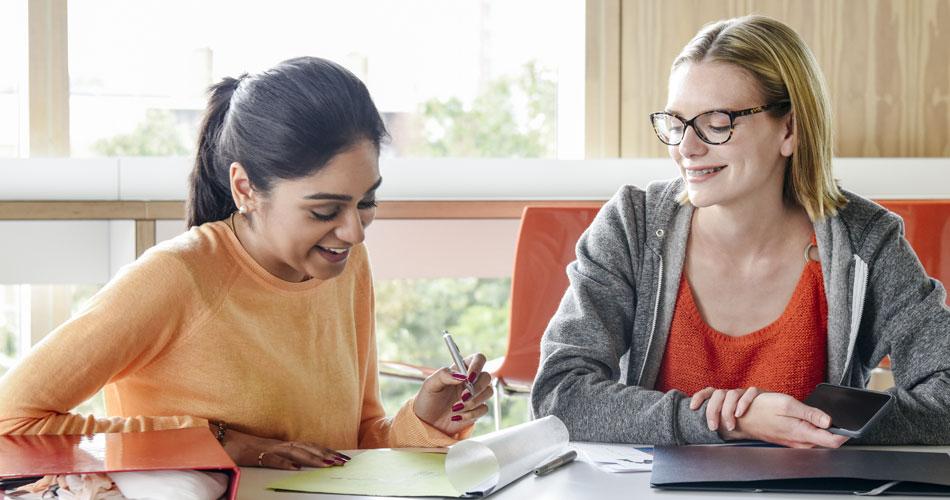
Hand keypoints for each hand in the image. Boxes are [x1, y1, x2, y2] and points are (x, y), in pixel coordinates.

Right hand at [218, 427, 349, 469]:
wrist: (219, 440)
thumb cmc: (241, 448)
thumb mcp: (265, 452)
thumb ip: (280, 457)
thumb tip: (296, 466)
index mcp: (281, 443)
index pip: (308, 445)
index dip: (324, 450)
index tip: (340, 456)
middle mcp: (277, 443)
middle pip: (306, 447)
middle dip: (325, 454)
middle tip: (341, 461)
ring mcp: (267, 448)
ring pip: (293, 452)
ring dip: (311, 458)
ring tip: (326, 465)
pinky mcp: (254, 455)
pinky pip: (271, 460)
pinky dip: (283, 464)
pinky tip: (294, 469)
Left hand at [413, 353, 492, 434]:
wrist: (428, 423)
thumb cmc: (428, 400)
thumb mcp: (430, 385)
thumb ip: (444, 375)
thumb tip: (461, 376)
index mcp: (461, 370)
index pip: (478, 359)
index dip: (477, 366)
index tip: (468, 378)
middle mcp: (471, 381)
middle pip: (486, 377)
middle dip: (476, 388)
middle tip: (463, 397)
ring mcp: (476, 395)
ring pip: (488, 392)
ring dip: (473, 402)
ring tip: (455, 409)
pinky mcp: (478, 409)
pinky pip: (484, 408)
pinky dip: (471, 414)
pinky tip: (457, 417)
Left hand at [690, 386, 761, 431]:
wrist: (772, 420)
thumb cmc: (747, 424)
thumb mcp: (730, 425)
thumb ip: (719, 425)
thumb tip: (702, 434)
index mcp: (724, 398)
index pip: (708, 392)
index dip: (699, 397)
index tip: (692, 408)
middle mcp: (732, 393)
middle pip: (718, 394)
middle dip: (713, 411)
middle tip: (713, 427)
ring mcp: (744, 392)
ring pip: (732, 394)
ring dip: (728, 411)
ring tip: (729, 426)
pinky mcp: (758, 393)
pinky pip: (750, 392)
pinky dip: (743, 403)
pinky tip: (740, 414)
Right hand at [720, 392, 849, 448]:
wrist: (741, 420)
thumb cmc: (760, 410)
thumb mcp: (787, 404)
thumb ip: (810, 413)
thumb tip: (830, 422)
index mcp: (802, 432)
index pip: (832, 441)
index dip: (845, 434)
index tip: (851, 426)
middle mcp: (800, 441)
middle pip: (827, 442)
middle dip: (837, 433)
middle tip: (842, 421)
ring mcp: (794, 441)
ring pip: (818, 440)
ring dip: (825, 432)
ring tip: (828, 423)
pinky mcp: (790, 440)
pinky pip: (808, 439)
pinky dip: (814, 432)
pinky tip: (811, 423)